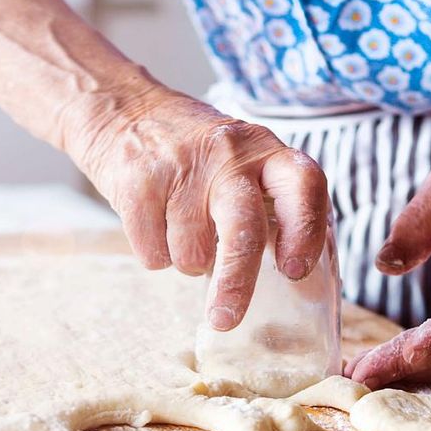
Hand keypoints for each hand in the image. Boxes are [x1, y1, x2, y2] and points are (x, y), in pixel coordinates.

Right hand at [69, 87, 328, 330]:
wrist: (125, 111)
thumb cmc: (197, 157)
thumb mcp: (244, 164)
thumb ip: (270, 207)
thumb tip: (295, 280)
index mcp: (266, 152)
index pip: (303, 187)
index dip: (305, 232)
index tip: (294, 270)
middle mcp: (229, 154)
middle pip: (242, 227)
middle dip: (235, 281)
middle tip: (225, 318)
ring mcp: (181, 166)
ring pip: (191, 253)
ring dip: (188, 260)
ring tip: (183, 231)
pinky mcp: (138, 181)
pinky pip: (153, 252)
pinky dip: (155, 254)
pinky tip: (156, 225)